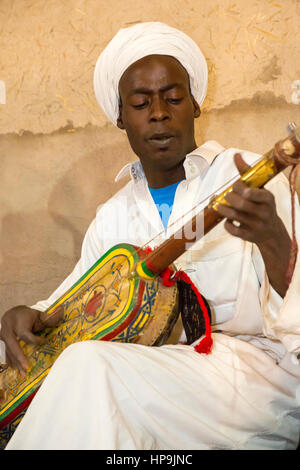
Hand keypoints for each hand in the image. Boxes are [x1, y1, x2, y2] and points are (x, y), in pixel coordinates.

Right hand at [0, 305, 62, 375]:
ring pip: (8, 351)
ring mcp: (3, 337)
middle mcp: (9, 330)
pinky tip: (16, 369)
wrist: (13, 313)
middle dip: (19, 356)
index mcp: (18, 323)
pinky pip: (6, 353)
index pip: (25, 334)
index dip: (34, 339)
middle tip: (26, 367)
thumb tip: (62, 312)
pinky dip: (11, 361)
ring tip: (23, 373)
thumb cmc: (28, 315)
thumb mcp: (39, 315)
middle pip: (13, 344)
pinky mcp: (2, 342)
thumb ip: (49, 318)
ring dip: (15, 363)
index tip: (44, 340)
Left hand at [217, 153, 291, 296]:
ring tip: (219, 205)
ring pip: (234, 216)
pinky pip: (233, 229)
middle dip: (229, 198)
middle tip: (226, 196)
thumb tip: (236, 155)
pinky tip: (227, 219)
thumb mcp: (260, 189)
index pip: (252, 192)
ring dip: (223, 209)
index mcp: (267, 198)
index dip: (239, 187)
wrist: (271, 232)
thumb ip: (247, 173)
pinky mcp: (249, 236)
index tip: (235, 186)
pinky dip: (226, 223)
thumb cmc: (262, 205)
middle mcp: (264, 212)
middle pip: (240, 204)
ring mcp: (256, 225)